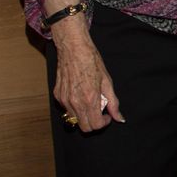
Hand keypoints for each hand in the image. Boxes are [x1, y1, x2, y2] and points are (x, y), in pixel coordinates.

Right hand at [51, 16, 123, 130]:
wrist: (73, 48)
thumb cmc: (91, 61)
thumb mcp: (107, 82)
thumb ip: (113, 102)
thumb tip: (119, 117)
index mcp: (89, 99)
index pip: (95, 125)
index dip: (104, 123)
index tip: (107, 116)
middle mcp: (75, 102)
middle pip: (84, 127)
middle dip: (94, 123)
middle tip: (100, 112)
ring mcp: (64, 99)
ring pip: (74, 119)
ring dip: (84, 115)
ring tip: (90, 100)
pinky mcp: (57, 95)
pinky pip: (67, 109)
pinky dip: (75, 107)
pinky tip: (80, 94)